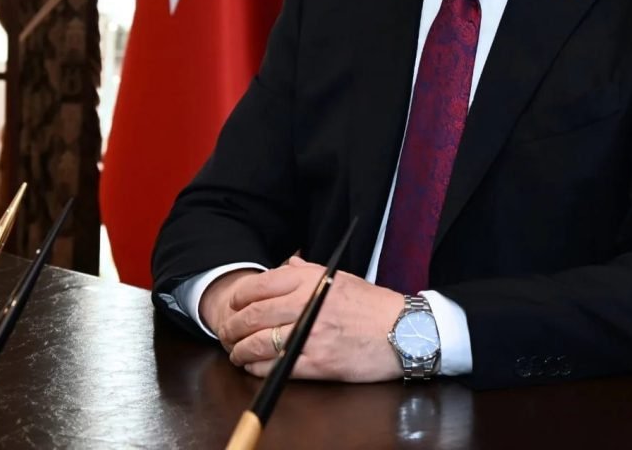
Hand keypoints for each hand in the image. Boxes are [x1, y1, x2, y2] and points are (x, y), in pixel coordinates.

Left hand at [213, 257, 404, 381]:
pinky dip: (258, 367)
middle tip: (227, 332)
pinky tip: (253, 366)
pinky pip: (277, 366)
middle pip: (254, 314)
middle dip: (233, 325)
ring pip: (260, 342)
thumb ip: (308, 271)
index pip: (261, 285)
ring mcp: (312, 335)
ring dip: (240, 349)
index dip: (240, 297)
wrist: (404, 331)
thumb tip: (285, 265)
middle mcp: (309, 305)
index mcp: (312, 282)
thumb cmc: (373, 305)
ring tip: (235, 352)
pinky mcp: (318, 363)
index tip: (233, 305)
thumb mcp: (341, 277)